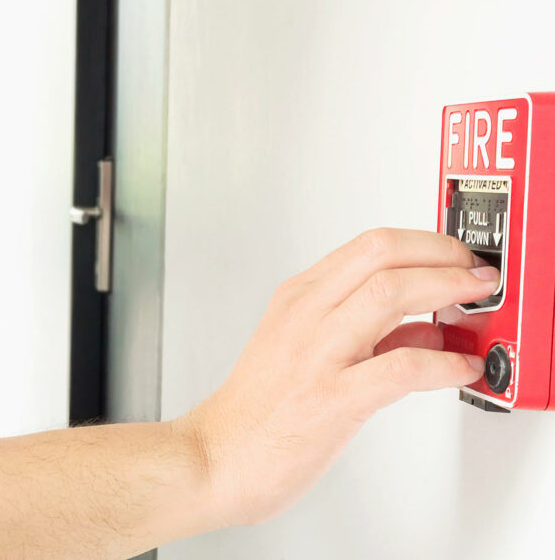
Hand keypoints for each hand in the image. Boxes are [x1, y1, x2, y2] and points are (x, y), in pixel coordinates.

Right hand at [185, 228, 499, 527]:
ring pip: (390, 293)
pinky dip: (441, 363)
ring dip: (447, 289)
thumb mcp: (304, 347)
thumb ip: (368, 332)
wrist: (220, 455)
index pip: (370, 245)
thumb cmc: (258, 405)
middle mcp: (306, 314)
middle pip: (383, 254)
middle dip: (442, 254)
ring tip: (477, 300)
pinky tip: (459, 368)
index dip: (424, 242)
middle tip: (474, 272)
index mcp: (300, 296)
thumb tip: (426, 327)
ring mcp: (316, 353)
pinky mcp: (331, 399)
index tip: (454, 255)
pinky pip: (399, 367)